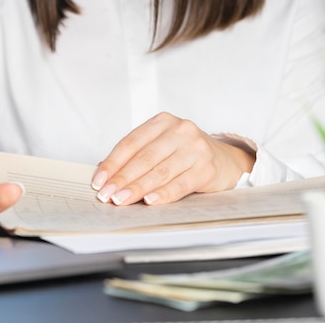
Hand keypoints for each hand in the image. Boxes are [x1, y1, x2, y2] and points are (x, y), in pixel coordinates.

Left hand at [91, 112, 254, 205]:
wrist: (226, 160)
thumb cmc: (185, 153)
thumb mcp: (161, 146)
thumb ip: (135, 156)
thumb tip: (104, 174)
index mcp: (163, 121)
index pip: (130, 143)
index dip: (112, 163)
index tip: (98, 181)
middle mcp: (180, 130)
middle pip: (144, 158)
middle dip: (122, 179)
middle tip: (106, 195)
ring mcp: (195, 148)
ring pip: (160, 171)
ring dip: (137, 188)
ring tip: (121, 200)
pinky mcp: (207, 168)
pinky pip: (180, 184)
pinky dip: (163, 194)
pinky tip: (149, 201)